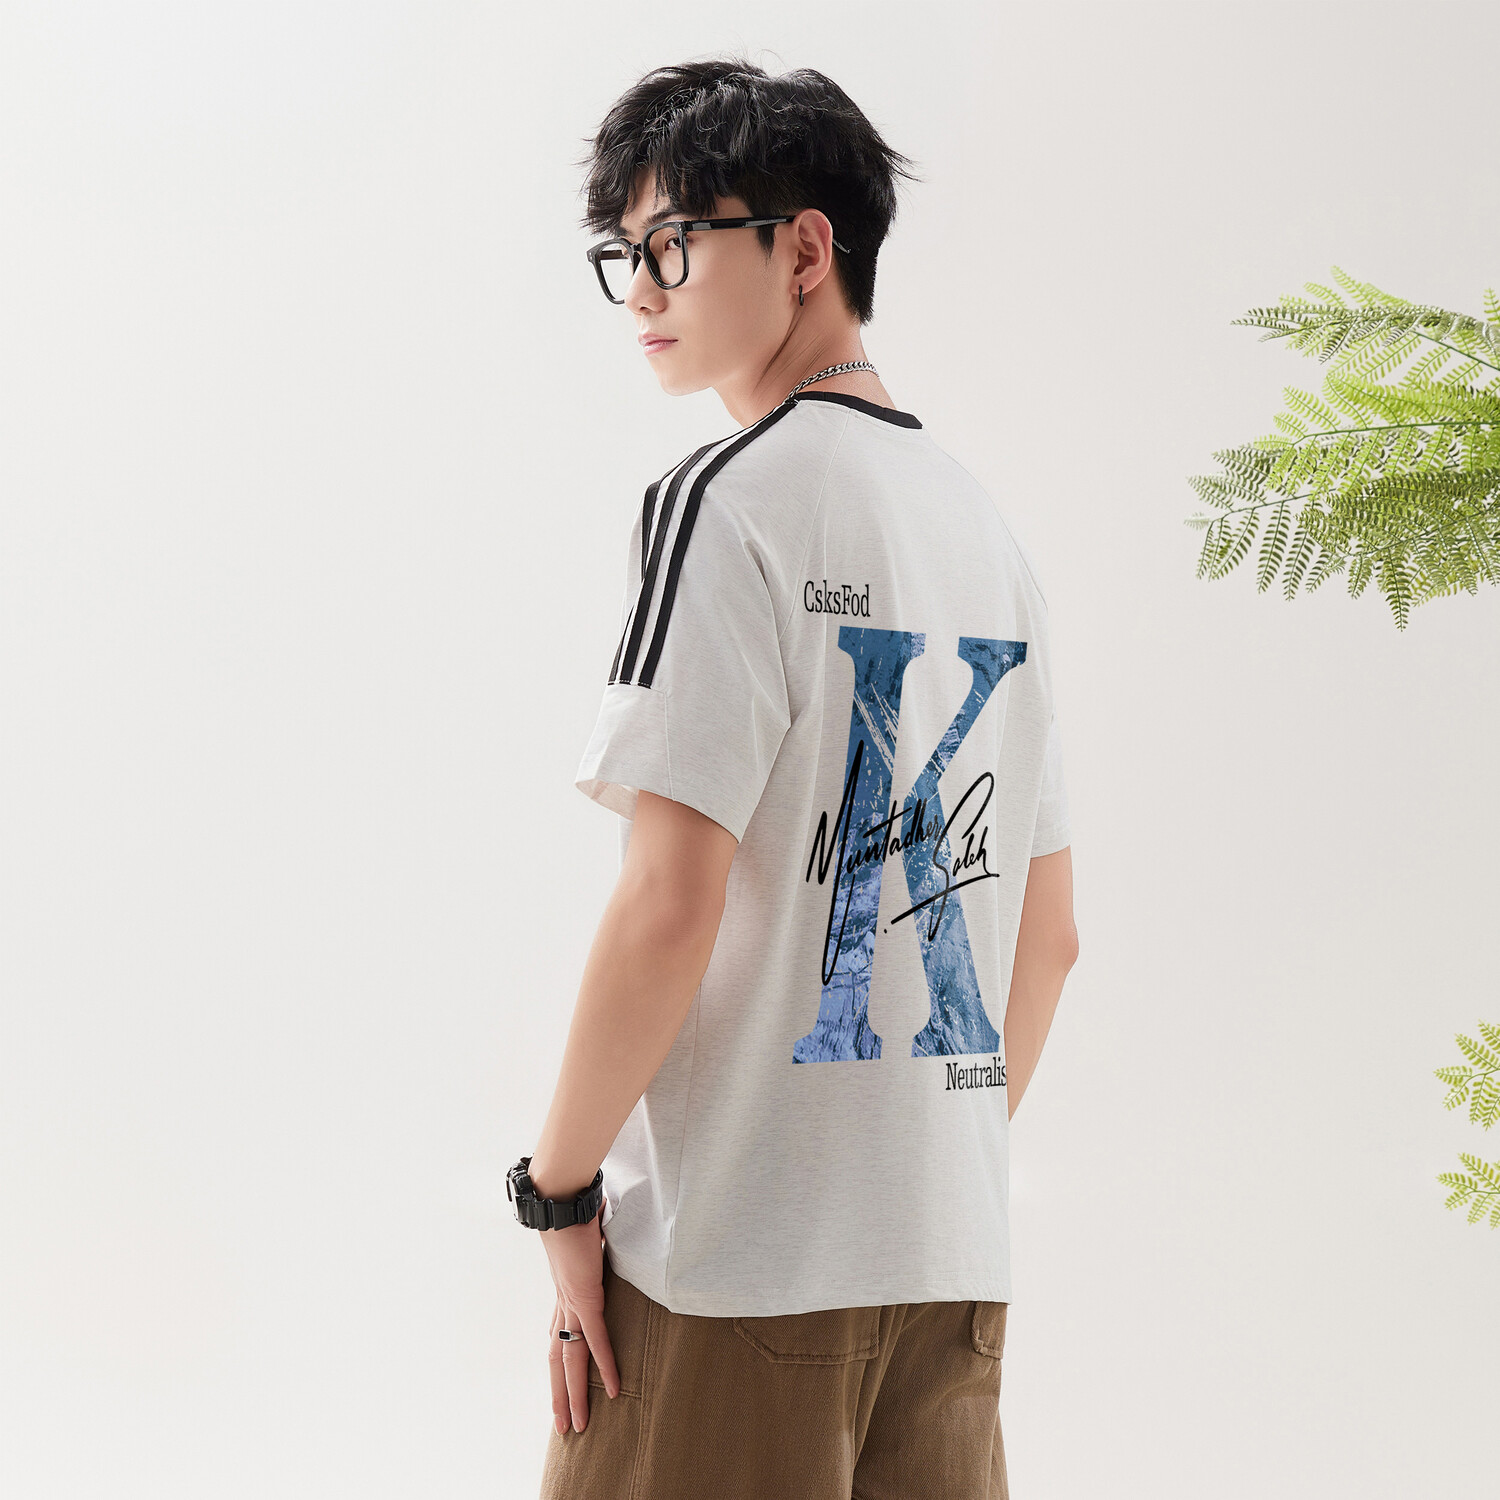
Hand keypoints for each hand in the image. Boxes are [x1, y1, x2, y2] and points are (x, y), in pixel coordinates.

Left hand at [543, 1205, 620, 1433]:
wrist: (561, 1200)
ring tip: (580, 1424)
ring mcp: (572, 1303)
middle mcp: (564, 1304)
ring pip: (572, 1360)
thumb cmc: (575, 1211)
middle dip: (561, 1395)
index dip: (561, 1367)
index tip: (562, 1390)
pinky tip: (614, 1388)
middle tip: (565, 1427)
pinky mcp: (585, 1297)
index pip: (559, 1338)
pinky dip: (606, 1365)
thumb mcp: (589, 1237)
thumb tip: (606, 1225)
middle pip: (559, 1359)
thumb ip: (597, 1241)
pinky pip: (597, 1340)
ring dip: (575, 1394)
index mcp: (564, 1293)